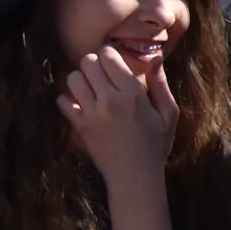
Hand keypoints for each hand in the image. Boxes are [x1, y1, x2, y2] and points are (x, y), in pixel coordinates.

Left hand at [56, 48, 178, 187]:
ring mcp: (91, 113)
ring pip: (72, 78)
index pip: (108, 56)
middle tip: (101, 74)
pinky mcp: (78, 126)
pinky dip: (67, 100)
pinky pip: (62, 102)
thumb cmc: (155, 143)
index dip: (109, 54)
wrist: (134, 175)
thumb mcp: (168, 113)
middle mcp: (109, 100)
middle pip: (87, 62)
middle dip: (93, 63)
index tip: (113, 61)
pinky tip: (80, 104)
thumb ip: (160, 83)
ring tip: (90, 88)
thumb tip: (155, 56)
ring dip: (80, 79)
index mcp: (132, 94)